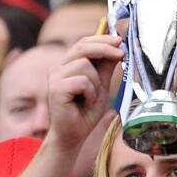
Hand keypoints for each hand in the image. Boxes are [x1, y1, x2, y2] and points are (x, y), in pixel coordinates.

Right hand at [46, 33, 123, 152]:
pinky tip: (85, 104)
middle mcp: (58, 68)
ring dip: (96, 83)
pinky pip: (82, 81)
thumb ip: (105, 67)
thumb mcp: (101, 86)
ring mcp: (54, 77)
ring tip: (91, 98)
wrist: (72, 137)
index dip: (101, 39)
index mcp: (67, 65)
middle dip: (104, 48)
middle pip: (82, 46)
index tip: (119, 41)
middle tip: (121, 54)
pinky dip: (90, 93)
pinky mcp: (55, 88)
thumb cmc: (85, 113)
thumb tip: (117, 46)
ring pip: (84, 65)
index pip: (83, 43)